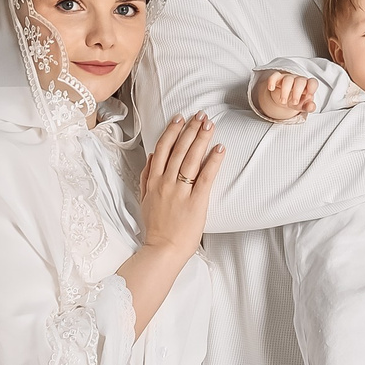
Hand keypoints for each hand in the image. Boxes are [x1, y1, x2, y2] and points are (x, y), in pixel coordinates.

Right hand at [139, 114, 223, 253]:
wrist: (162, 250)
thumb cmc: (156, 227)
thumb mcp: (144, 199)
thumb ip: (146, 177)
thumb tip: (151, 156)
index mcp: (153, 181)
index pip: (162, 150)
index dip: (172, 131)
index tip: (180, 118)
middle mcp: (166, 183)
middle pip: (178, 150)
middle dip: (190, 130)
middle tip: (200, 115)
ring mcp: (180, 192)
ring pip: (190, 159)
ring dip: (201, 139)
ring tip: (210, 125)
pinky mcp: (196, 202)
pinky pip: (205, 177)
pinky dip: (213, 161)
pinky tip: (220, 149)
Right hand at [254, 70, 316, 122]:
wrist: (285, 99)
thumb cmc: (297, 101)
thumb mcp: (303, 106)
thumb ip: (308, 107)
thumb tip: (311, 107)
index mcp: (308, 86)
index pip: (313, 82)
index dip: (312, 87)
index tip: (309, 95)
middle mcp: (299, 80)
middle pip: (300, 81)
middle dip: (297, 92)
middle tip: (294, 103)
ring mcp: (288, 78)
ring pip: (288, 79)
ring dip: (285, 91)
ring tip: (283, 102)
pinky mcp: (278, 78)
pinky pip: (275, 76)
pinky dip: (272, 81)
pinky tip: (271, 88)